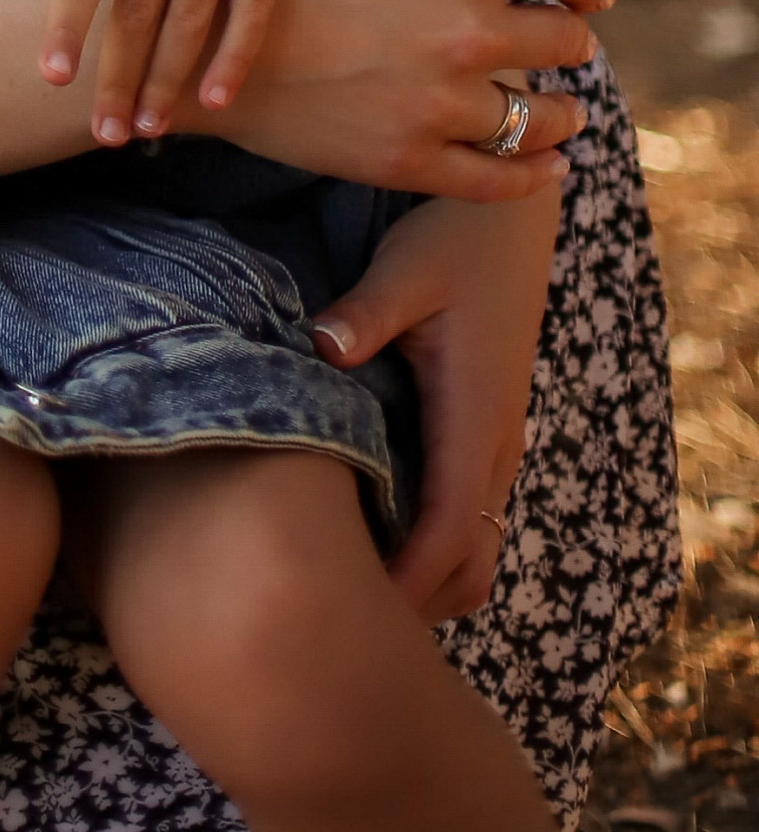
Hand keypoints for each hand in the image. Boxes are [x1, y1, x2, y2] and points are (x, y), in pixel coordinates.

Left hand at [0, 0, 293, 144]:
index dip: (65, 26)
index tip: (50, 79)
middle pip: (139, 9)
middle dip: (119, 76)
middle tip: (102, 134)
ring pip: (193, 17)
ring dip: (170, 79)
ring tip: (146, 128)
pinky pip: (254, 6)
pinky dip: (235, 56)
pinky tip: (213, 101)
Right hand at [232, 0, 609, 201]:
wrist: (208, 31)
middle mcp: (470, 32)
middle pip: (567, 43)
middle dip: (569, 38)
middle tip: (558, 41)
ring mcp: (443, 103)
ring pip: (543, 118)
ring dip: (561, 113)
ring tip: (557, 111)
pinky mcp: (413, 160)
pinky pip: (503, 179)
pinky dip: (535, 172)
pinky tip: (544, 163)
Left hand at [311, 183, 561, 616]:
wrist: (511, 213)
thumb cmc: (453, 238)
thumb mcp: (405, 269)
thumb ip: (366, 313)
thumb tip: (321, 347)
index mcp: (475, 419)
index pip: (447, 535)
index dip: (401, 584)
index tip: (345, 613)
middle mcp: (496, 445)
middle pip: (468, 566)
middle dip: (414, 603)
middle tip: (335, 617)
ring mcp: (498, 443)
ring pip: (476, 546)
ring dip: (427, 579)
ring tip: (348, 585)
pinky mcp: (488, 431)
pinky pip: (470, 515)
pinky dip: (435, 546)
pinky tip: (373, 531)